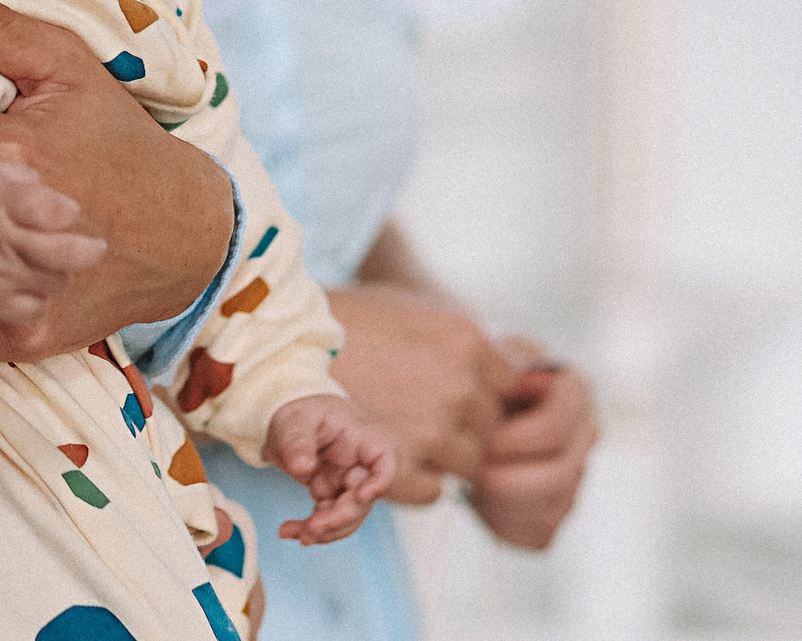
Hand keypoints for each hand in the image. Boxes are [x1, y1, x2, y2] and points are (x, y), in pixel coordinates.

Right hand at [0, 158, 106, 318]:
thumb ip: (20, 178)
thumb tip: (45, 187)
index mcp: (0, 200)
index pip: (52, 211)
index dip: (68, 213)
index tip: (71, 212)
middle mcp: (0, 240)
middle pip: (64, 255)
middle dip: (84, 250)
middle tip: (93, 246)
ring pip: (53, 283)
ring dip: (59, 273)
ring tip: (52, 262)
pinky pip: (31, 309)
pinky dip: (37, 297)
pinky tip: (29, 283)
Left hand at [263, 393, 395, 544]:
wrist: (292, 424)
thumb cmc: (302, 412)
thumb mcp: (295, 419)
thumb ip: (298, 440)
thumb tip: (303, 468)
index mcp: (359, 438)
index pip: (384, 458)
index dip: (381, 480)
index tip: (363, 495)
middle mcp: (358, 464)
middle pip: (363, 498)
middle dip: (339, 518)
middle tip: (310, 529)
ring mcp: (347, 482)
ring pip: (348, 516)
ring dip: (324, 531)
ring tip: (292, 533)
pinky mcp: (332, 496)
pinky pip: (328, 519)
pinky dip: (310, 528)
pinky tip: (289, 531)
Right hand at [321, 283, 514, 503]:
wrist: (279, 347)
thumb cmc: (350, 324)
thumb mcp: (419, 311)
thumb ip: (470, 342)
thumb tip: (523, 371)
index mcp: (467, 341)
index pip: (510, 386)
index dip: (483, 393)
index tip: (456, 391)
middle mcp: (458, 386)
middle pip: (491, 428)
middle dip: (465, 426)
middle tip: (422, 412)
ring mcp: (433, 430)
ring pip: (469, 463)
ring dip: (443, 456)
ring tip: (403, 432)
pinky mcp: (402, 467)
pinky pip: (436, 490)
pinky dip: (417, 478)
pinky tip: (387, 449)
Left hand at [468, 336, 596, 549]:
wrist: (465, 400)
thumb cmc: (474, 375)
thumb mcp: (485, 355)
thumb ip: (500, 365)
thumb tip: (513, 382)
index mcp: (574, 393)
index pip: (555, 428)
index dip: (515, 439)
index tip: (479, 438)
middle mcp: (584, 437)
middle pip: (559, 477)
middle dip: (506, 478)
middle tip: (467, 470)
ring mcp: (574, 477)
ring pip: (550, 511)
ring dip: (501, 502)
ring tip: (468, 481)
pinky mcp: (555, 511)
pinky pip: (538, 534)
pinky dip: (502, 523)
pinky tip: (478, 499)